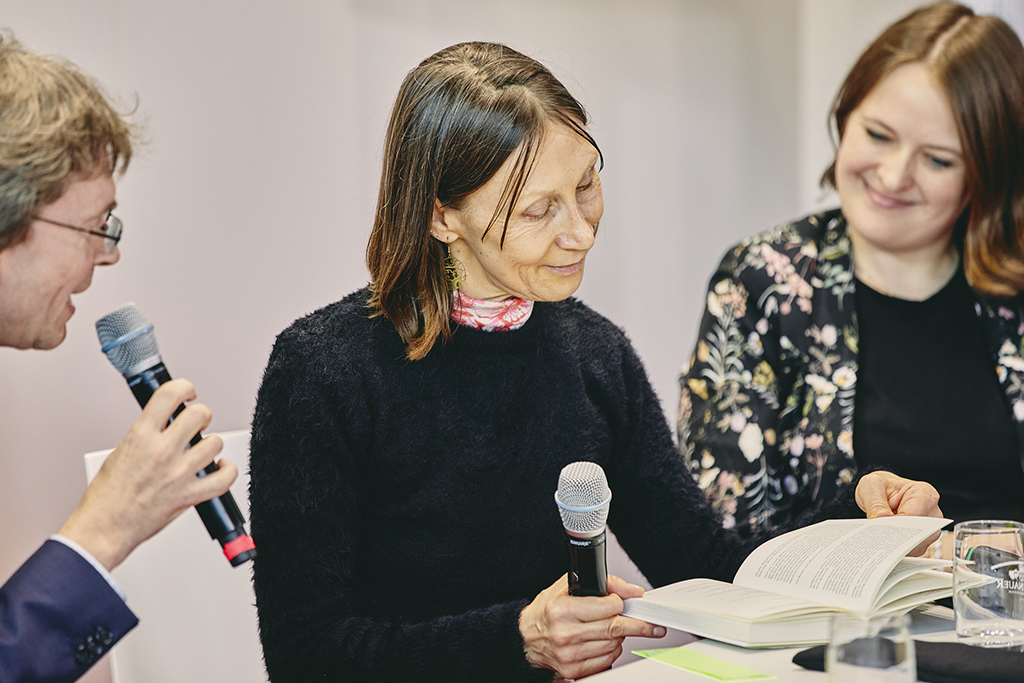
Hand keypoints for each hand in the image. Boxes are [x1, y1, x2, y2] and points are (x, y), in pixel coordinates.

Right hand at [58, 379, 236, 570]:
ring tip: (202, 450)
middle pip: (199, 415)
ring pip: (215, 443)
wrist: (104, 528)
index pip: (169, 395)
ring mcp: (178, 474)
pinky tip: (220, 469)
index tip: (188, 393)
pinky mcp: (189, 496)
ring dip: (211, 444)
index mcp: (140, 437)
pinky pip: (224, 479)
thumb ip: (146, 435)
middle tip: (197, 423)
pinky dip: (227, 472)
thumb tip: (165, 422)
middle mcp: (162, 452)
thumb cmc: (106, 496)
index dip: (184, 388)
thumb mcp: (120, 452)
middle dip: (201, 415)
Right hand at [519, 573, 665, 678]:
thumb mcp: (567, 586)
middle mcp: (565, 633)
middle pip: (614, 629)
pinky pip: (606, 661)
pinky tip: (603, 641)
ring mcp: (570, 654)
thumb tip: (631, 590)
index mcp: (562, 610)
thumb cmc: (546, 612)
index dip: (621, 603)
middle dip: (638, 625)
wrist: (524, 639)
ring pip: (613, 645)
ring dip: (620, 637)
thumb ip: (603, 583)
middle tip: (652, 624)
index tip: (625, 602)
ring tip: (611, 627)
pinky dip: (611, 651)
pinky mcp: (573, 670)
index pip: (608, 607)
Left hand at [855, 471, 942, 555]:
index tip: (882, 530)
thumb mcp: (872, 485)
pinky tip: (885, 545)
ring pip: (916, 545)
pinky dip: (898, 550)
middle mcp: (931, 512)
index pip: (914, 515)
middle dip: (897, 537)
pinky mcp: (922, 541)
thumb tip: (883, 518)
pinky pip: (912, 551)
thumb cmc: (881, 486)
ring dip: (896, 546)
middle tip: (877, 538)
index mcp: (924, 493)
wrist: (882, 492)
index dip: (897, 525)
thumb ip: (876, 502)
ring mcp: (929, 528)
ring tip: (879, 540)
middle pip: (919, 533)